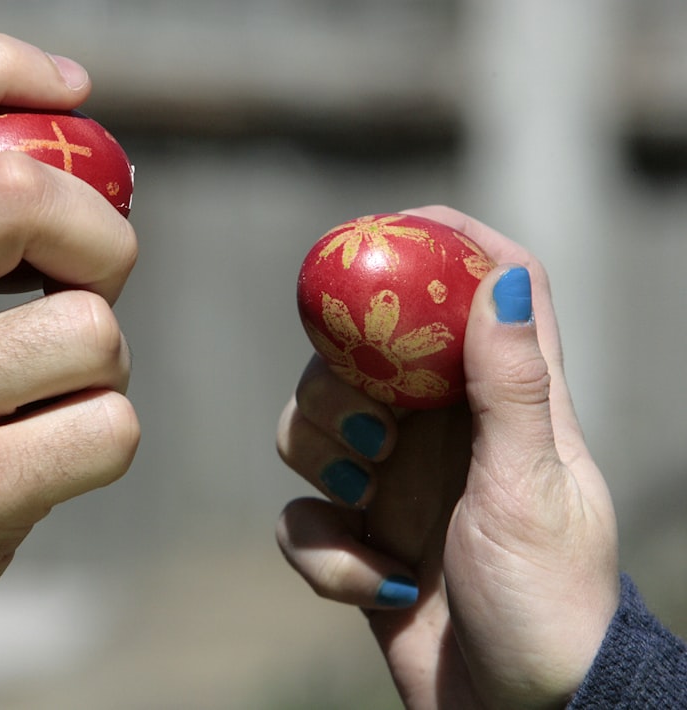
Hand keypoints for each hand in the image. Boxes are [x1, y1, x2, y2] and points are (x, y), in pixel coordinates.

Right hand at [0, 34, 138, 707]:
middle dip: (102, 233)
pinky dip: (103, 444)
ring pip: (93, 331)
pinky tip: (42, 472)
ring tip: (43, 411)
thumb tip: (83, 202)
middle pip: (22, 190)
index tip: (74, 93)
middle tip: (92, 284)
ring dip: (101, 371)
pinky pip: (109, 427)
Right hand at [276, 206, 618, 707]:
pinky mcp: (358, 538)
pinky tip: (379, 587)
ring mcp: (393, 483)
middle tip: (373, 439)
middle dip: (338, 388)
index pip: (487, 286)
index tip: (387, 229)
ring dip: (322, 468)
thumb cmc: (550, 603)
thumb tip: (501, 279)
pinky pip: (300, 519)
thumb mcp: (531, 489)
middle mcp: (440, 431)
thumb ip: (513, 385)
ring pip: (309, 427)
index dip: (444, 240)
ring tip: (371, 511)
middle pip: (356, 353)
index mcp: (500, 402)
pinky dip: (324, 554)